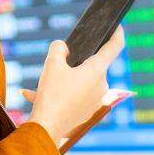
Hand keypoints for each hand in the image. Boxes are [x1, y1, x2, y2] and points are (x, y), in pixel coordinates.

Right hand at [24, 27, 124, 146]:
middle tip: (56, 64)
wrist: (47, 127)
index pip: (114, 47)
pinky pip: (74, 97)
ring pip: (79, 82)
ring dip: (63, 80)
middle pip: (91, 66)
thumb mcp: (51, 63)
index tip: (117, 26)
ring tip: (41, 85)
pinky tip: (36, 96)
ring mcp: (95, 100)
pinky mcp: (86, 112)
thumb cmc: (51, 94)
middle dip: (75, 63)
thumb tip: (63, 50)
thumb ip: (58, 48)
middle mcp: (101, 85)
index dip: (117, 33)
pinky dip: (60, 94)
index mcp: (97, 70)